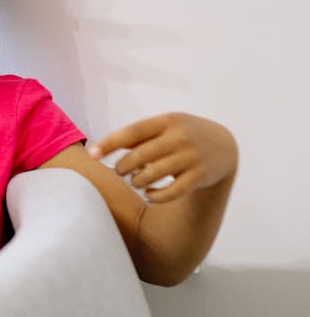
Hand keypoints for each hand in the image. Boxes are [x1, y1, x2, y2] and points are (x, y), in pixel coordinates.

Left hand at [88, 112, 237, 203]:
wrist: (224, 146)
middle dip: (122, 168)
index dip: (110, 143)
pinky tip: (148, 193)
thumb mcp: (164, 127)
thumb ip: (138, 136)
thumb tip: (100, 148)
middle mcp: (180, 137)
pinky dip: (155, 196)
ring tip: (135, 181)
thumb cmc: (182, 136)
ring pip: (152, 175)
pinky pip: (171, 192)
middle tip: (119, 172)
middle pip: (139, 156)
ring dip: (136, 182)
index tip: (92, 154)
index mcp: (167, 121)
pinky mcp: (200, 177)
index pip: (132, 132)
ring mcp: (191, 157)